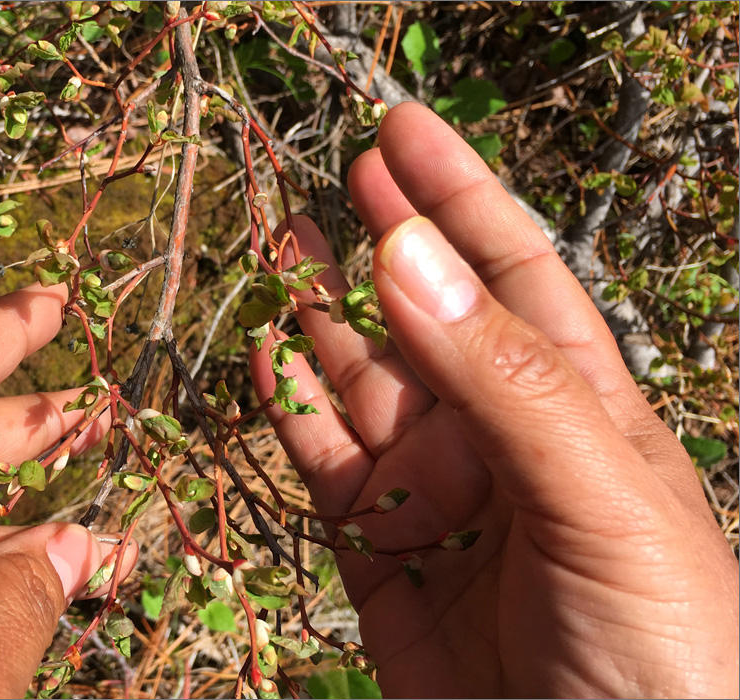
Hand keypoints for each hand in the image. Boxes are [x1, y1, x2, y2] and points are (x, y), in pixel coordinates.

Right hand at [251, 103, 737, 696]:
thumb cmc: (669, 653)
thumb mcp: (602, 498)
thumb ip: (503, 380)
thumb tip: (409, 255)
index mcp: (578, 408)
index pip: (512, 274)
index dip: (460, 197)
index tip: (401, 129)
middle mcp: (501, 440)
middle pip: (423, 320)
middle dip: (379, 245)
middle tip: (329, 175)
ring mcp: (436, 500)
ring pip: (361, 389)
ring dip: (321, 320)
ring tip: (280, 249)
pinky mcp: (379, 561)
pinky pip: (323, 473)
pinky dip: (290, 418)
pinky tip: (266, 363)